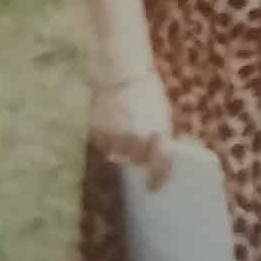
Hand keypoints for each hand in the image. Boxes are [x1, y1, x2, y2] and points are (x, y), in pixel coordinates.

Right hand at [89, 67, 173, 186]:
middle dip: (137, 153)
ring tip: (121, 125)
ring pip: (117, 154)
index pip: (161, 165)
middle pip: (137, 160)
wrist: (120, 74)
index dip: (157, 178)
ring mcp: (116, 138)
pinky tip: (109, 122)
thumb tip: (160, 154)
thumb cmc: (146, 91)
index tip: (153, 186)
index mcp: (159, 133)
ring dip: (120, 146)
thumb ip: (162, 135)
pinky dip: (106, 139)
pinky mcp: (98, 134)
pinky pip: (103, 145)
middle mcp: (138, 140)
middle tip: (135, 138)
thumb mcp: (162, 113)